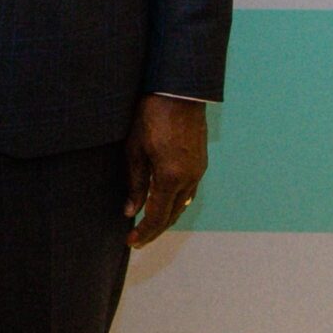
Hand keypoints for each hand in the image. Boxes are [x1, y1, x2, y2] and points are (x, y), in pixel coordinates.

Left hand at [123, 94, 207, 246]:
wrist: (179, 90)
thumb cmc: (152, 115)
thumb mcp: (135, 149)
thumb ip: (135, 182)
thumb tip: (131, 210)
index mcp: (170, 176)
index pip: (157, 216)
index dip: (144, 231)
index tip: (131, 242)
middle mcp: (189, 178)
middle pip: (172, 215)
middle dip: (155, 229)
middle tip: (138, 238)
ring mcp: (198, 170)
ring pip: (183, 204)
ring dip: (166, 217)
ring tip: (149, 223)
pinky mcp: (201, 162)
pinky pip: (189, 191)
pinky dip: (176, 202)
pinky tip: (164, 201)